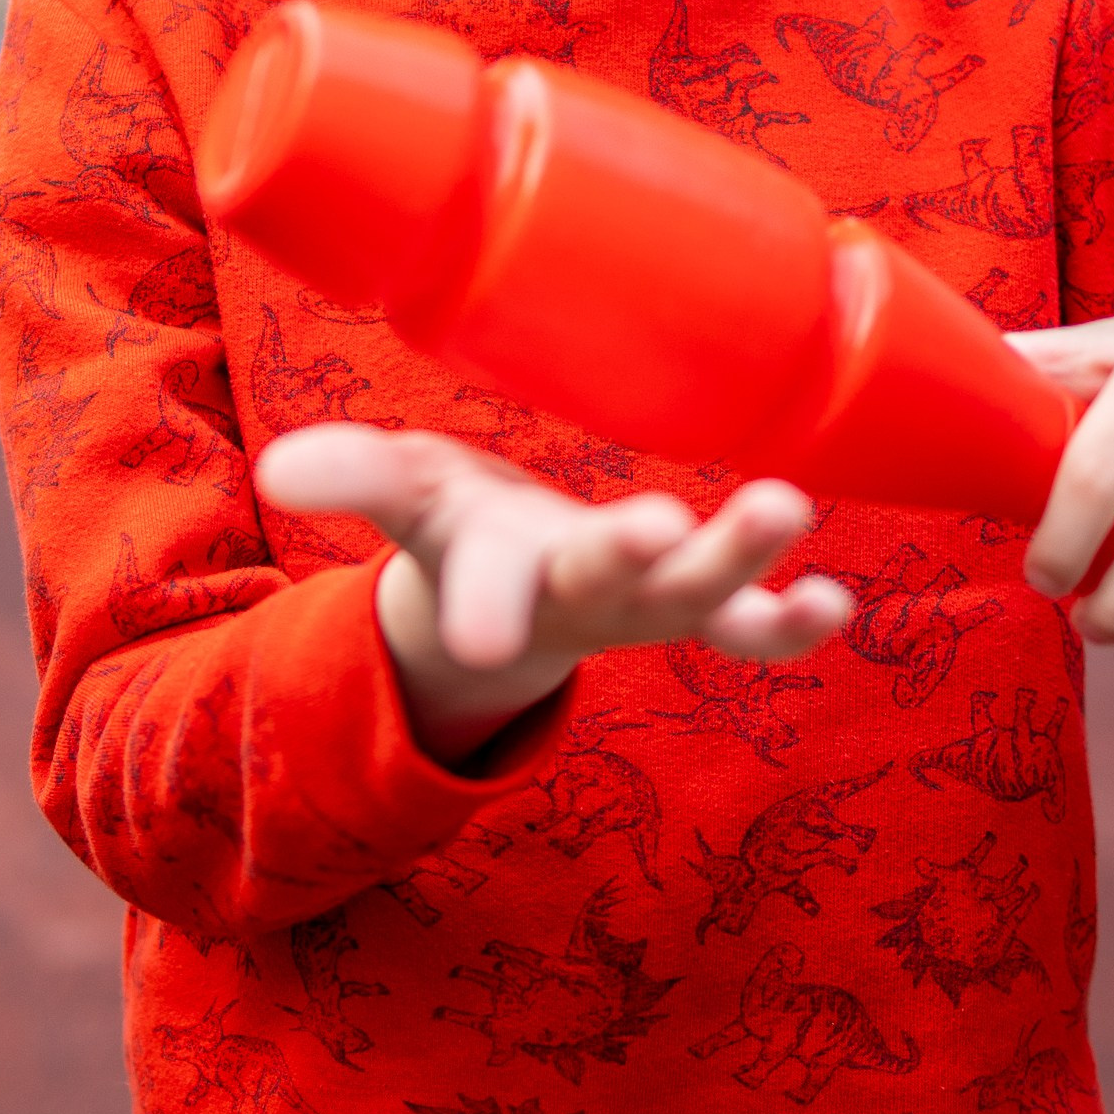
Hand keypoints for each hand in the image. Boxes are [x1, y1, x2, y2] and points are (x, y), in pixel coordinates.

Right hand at [255, 425, 851, 767]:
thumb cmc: (460, 528)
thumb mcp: (407, 499)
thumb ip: (352, 477)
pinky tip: (837, 602)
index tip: (481, 642)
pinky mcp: (693, 610)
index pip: (483, 584)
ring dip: (742, 561)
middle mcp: (576, 594)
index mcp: (496, 569)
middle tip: (657, 531)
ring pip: (697, 596)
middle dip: (628, 557)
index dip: (482, 609)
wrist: (512, 605)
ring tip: (788, 508)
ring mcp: (643, 608)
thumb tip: (276, 470)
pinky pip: (748, 633)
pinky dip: (788, 628)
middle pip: (605, 579)